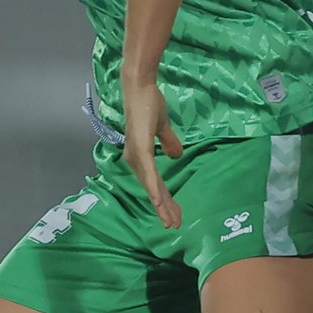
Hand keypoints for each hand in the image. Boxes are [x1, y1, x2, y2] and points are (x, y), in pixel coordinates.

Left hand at [121, 74, 183, 226]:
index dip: (165, 199)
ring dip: (160, 204)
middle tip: (174, 225)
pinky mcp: (141, 148)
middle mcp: (135, 160)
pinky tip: (159, 202)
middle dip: (164, 209)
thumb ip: (168, 142)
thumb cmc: (149, 104)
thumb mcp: (162, 127)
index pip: (155, 183)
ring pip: (151, 186)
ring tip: (169, 220)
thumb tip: (177, 156)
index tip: (175, 214)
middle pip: (153, 190)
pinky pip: (149, 172)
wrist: (140, 88)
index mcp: (139, 156)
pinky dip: (153, 188)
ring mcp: (137, 155)